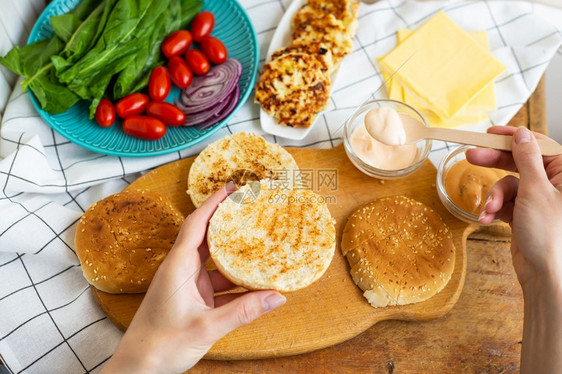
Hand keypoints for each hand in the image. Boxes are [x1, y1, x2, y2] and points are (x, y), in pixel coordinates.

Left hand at [101, 184, 285, 372]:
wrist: (138, 369)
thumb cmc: (160, 345)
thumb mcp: (207, 327)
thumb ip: (244, 312)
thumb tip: (277, 297)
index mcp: (178, 266)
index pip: (196, 224)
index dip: (214, 203)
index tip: (232, 188)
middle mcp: (181, 270)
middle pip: (207, 236)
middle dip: (228, 222)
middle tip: (250, 208)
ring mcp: (187, 284)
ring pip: (215, 262)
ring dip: (235, 255)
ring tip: (260, 244)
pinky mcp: (192, 299)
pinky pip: (218, 284)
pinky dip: (235, 283)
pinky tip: (255, 285)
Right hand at [466, 126, 561, 285]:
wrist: (545, 274)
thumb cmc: (549, 234)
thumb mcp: (535, 189)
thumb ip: (526, 158)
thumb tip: (522, 134)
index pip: (537, 145)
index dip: (513, 137)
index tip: (490, 133)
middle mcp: (554, 184)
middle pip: (519, 163)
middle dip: (494, 164)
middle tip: (471, 156)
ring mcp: (538, 200)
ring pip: (507, 184)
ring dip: (494, 196)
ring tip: (489, 210)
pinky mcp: (525, 214)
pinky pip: (505, 202)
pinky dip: (494, 209)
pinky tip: (487, 219)